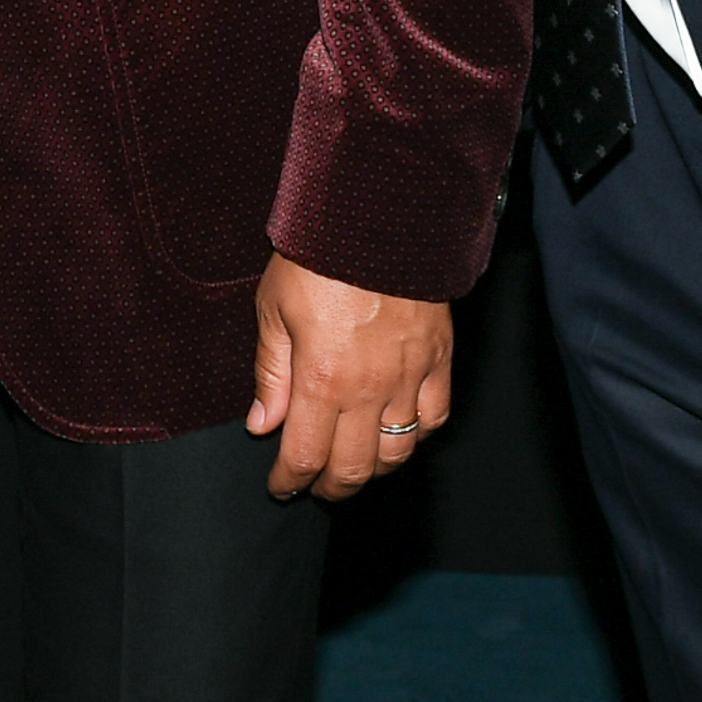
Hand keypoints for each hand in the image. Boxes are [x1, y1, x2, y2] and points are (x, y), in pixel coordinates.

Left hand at [246, 255, 451, 501]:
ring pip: (397, 453)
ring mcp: (410, 376)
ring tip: (353, 465)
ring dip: (372, 470)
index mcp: (321, 379)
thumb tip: (262, 426)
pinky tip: (397, 431)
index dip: (289, 482)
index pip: (305, 457)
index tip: (280, 486)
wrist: (379, 213)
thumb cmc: (318, 255)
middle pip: (353, 469)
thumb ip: (270, 374)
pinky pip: (434, 417)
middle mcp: (369, 389)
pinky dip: (417, 435)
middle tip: (314, 486)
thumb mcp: (273, 308)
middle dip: (329, 488)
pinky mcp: (439, 358)